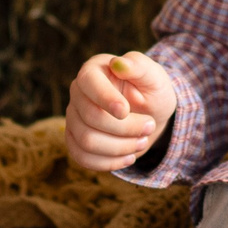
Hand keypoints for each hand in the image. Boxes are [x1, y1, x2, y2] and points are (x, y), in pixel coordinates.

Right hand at [66, 51, 177, 171]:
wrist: (151, 113)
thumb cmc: (151, 90)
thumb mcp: (153, 76)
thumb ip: (139, 66)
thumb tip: (119, 64)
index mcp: (93, 70)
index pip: (88, 82)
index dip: (105, 99)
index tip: (126, 111)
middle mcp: (78, 93)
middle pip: (90, 118)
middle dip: (125, 128)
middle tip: (150, 126)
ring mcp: (73, 118)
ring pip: (86, 141)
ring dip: (120, 147)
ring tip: (142, 141)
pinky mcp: (75, 140)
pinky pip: (82, 158)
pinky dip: (109, 163)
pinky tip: (129, 157)